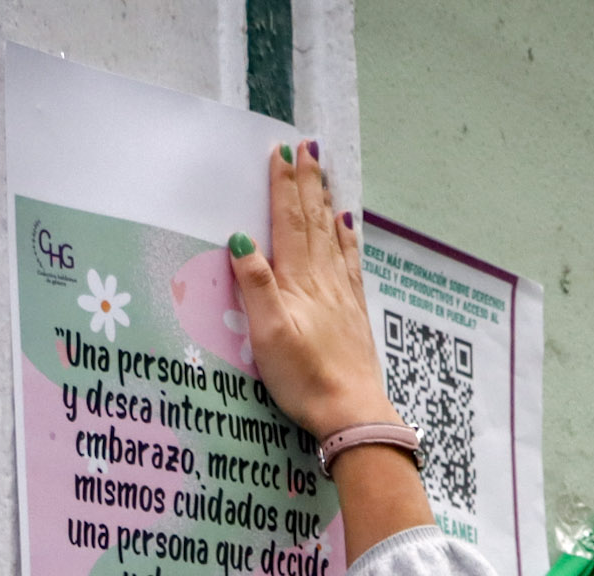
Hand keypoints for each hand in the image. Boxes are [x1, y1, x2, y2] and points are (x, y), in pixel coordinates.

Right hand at [230, 142, 394, 441]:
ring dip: (325, 200)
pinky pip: (349, 260)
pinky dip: (346, 236)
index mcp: (298, 280)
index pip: (288, 221)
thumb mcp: (267, 333)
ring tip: (323, 172)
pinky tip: (347, 224)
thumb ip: (255, 285)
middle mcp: (323, 278)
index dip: (284, 185)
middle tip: (306, 147)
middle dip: (307, 181)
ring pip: (332, 234)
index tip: (281, 151)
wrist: (352, 410)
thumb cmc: (305, 378)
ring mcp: (341, 292)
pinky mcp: (353, 310)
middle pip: (312, 219)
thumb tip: (241, 240)